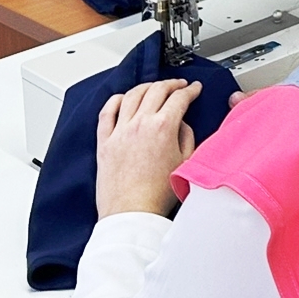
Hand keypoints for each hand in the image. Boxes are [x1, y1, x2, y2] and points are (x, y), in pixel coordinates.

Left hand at [95, 79, 199, 218]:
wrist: (132, 213)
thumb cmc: (157, 195)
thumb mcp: (184, 163)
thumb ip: (187, 137)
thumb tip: (182, 125)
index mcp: (163, 128)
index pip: (179, 98)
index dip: (190, 90)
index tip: (193, 89)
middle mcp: (140, 124)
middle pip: (157, 90)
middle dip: (172, 84)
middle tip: (178, 86)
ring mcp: (120, 131)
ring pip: (132, 95)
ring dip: (147, 87)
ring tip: (154, 88)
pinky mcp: (105, 141)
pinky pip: (107, 112)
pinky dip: (116, 100)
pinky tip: (123, 98)